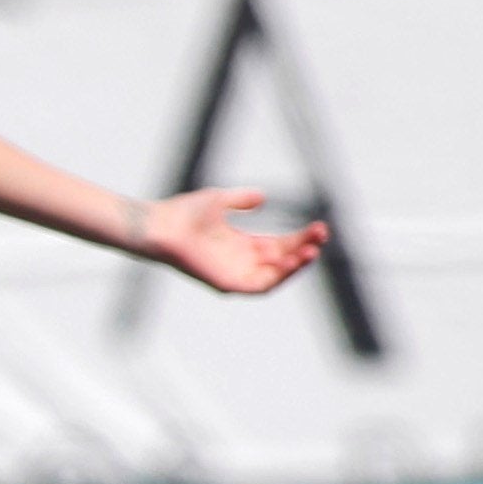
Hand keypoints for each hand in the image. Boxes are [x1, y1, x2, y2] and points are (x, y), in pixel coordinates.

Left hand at [142, 188, 326, 293]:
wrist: (161, 226)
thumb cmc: (183, 213)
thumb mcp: (221, 200)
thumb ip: (242, 200)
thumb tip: (264, 197)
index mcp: (241, 244)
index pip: (281, 245)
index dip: (301, 237)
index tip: (319, 227)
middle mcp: (240, 260)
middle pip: (283, 258)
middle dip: (305, 248)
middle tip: (321, 235)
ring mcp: (234, 273)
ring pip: (275, 276)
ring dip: (296, 265)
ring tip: (312, 250)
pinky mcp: (226, 284)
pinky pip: (259, 286)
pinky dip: (278, 277)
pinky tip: (291, 262)